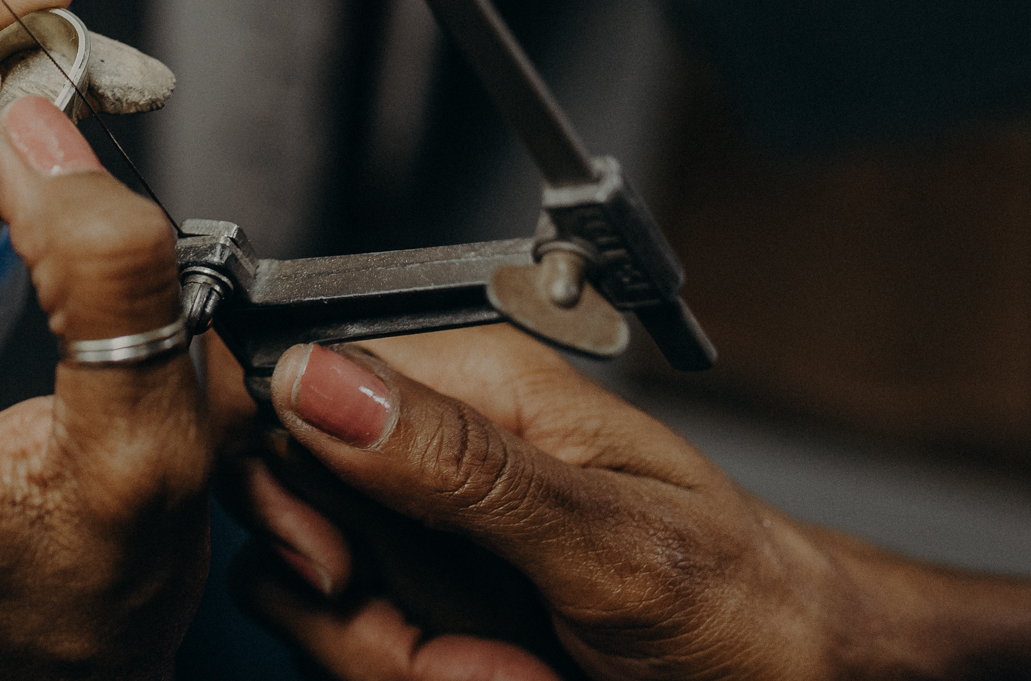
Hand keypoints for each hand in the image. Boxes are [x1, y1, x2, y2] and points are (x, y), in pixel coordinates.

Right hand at [215, 325, 862, 680]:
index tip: (338, 567)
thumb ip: (458, 464)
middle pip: (289, 508)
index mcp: (475, 383)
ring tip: (510, 671)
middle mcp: (435, 447)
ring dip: (400, 662)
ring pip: (313, 596)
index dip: (283, 482)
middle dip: (361, 610)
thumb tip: (319, 379)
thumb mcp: (605, 536)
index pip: (293, 381)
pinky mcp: (433, 603)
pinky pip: (358, 645)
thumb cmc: (747, 603)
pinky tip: (503, 679)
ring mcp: (429, 532)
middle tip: (458, 650)